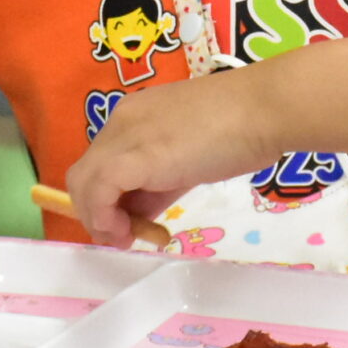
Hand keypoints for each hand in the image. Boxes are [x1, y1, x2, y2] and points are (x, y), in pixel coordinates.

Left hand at [67, 75, 285, 246]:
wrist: (264, 109)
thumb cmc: (242, 126)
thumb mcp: (191, 157)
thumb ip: (161, 181)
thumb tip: (143, 212)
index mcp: (135, 116)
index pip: (104, 162)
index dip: (112, 198)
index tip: (137, 222)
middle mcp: (122, 122)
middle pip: (86, 174)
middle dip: (99, 212)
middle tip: (127, 236)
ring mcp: (125, 138)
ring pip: (83, 183)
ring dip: (99, 219)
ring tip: (128, 239)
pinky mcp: (133, 158)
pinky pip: (98, 193)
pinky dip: (104, 218)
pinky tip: (128, 232)